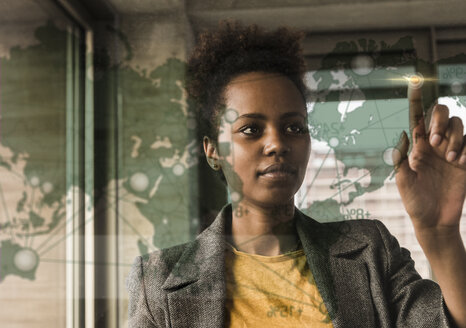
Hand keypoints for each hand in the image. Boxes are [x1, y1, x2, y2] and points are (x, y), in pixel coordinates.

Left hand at [393, 84, 465, 232]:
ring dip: (455, 137)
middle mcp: (434, 144)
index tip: (415, 79)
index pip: (416, 118)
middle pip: (441, 113)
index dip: (416, 99)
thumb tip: (404, 133)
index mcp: (416, 146)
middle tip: (435, 141)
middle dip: (440, 120)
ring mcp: (452, 151)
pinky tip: (460, 163)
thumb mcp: (403, 181)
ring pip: (460, 125)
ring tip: (450, 159)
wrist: (434, 221)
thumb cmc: (414, 202)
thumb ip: (401, 158)